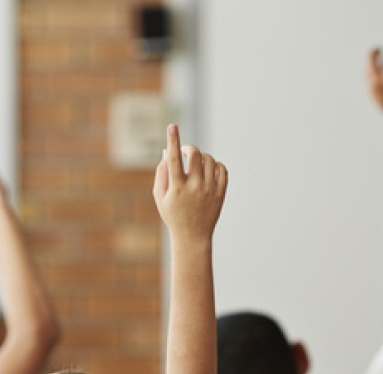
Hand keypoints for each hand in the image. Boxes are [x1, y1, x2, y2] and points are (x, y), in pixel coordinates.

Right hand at [152, 124, 226, 242]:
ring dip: (203, 157)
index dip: (173, 140)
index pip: (175, 158)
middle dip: (190, 149)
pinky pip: (222, 169)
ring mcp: (209, 190)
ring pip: (210, 159)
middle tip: (187, 152)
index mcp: (176, 188)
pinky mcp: (220, 193)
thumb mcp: (160, 197)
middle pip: (195, 155)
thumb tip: (168, 152)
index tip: (172, 126)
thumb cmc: (173, 215)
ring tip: (197, 165)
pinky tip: (209, 170)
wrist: (192, 237)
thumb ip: (161, 173)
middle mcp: (194, 187)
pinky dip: (216, 165)